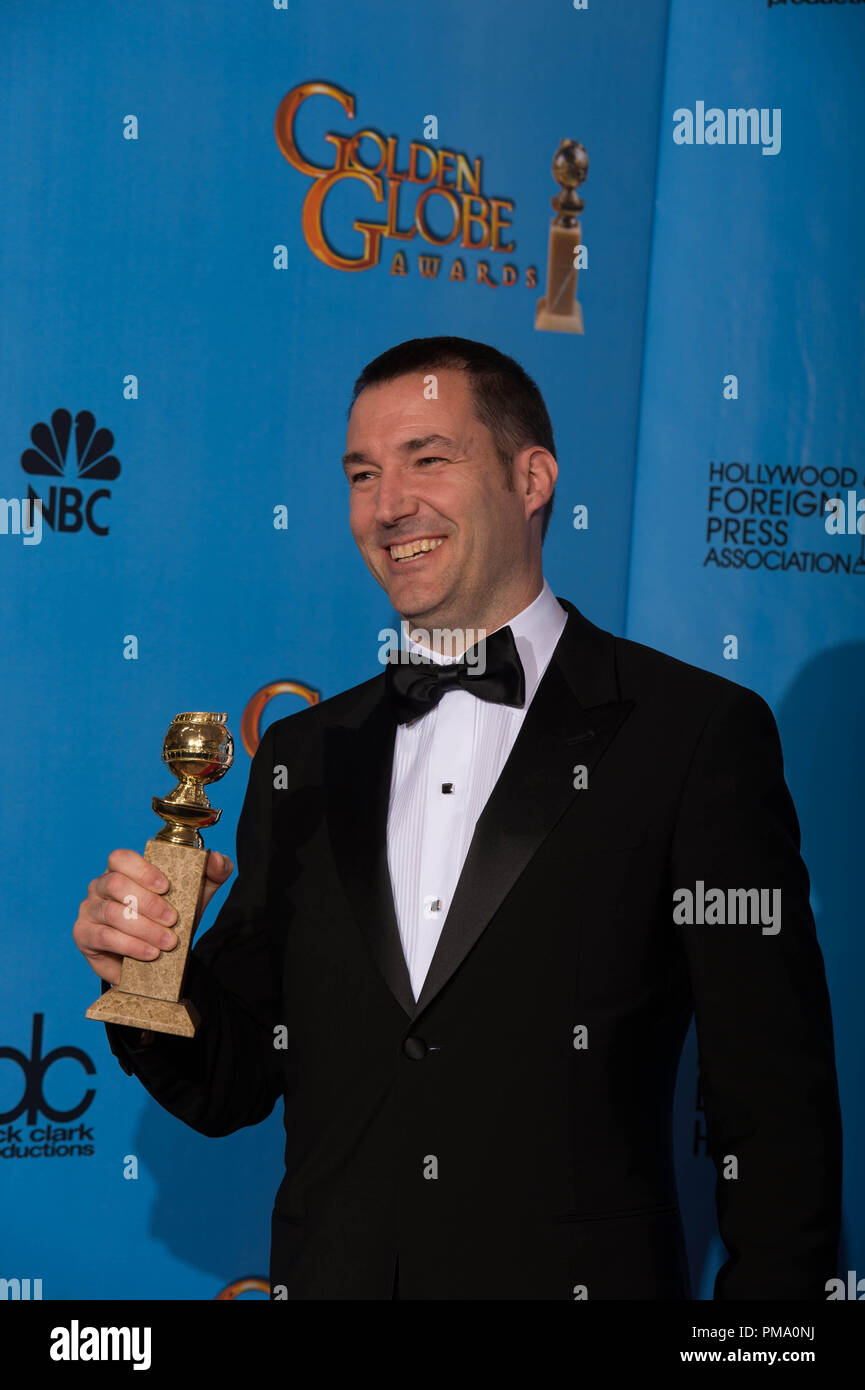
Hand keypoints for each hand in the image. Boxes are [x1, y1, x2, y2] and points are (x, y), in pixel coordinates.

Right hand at [73, 847, 234, 983]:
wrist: (156, 954)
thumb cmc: (169, 916)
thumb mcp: (196, 894)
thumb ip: (212, 873)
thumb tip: (217, 858)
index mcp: (121, 869)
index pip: (121, 858)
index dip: (142, 870)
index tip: (166, 887)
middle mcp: (100, 885)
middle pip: (116, 885)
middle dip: (149, 904)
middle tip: (173, 920)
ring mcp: (89, 909)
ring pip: (112, 913)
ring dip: (143, 929)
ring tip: (167, 942)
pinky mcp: (84, 934)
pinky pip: (104, 937)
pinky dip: (130, 946)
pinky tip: (150, 953)